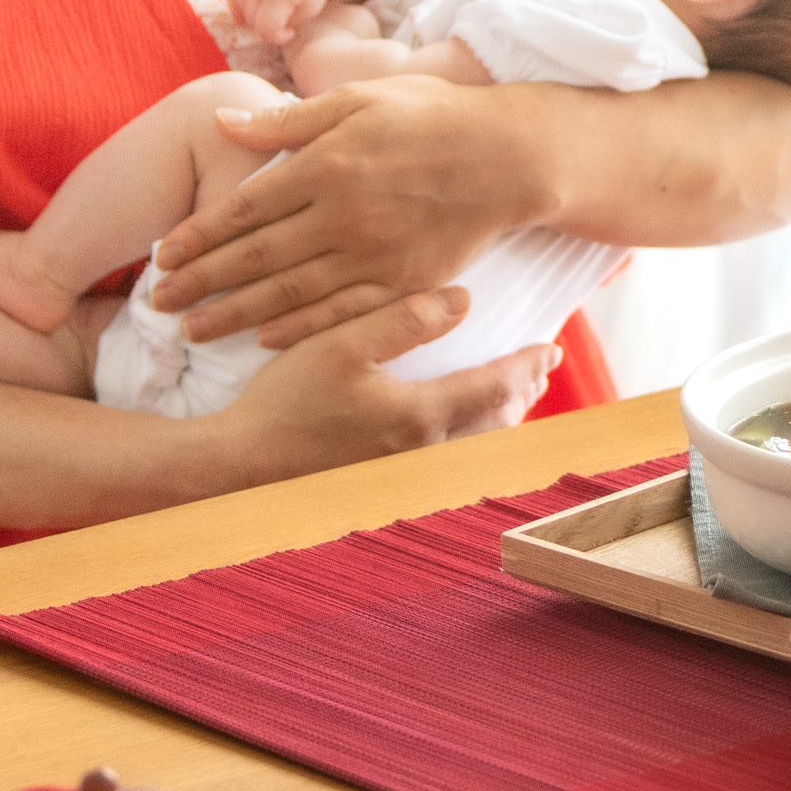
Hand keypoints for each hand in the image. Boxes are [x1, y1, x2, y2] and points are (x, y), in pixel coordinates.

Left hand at [151, 77, 549, 345]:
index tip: (160, 255)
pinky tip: (264, 341)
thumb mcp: (359, 98)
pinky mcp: (402, 280)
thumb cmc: (432, 116)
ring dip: (235, 314)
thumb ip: (288, 119)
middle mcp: (342, 214)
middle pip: (254, 257)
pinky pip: (340, 311)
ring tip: (192, 330)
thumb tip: (223, 123)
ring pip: (289, 293)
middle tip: (158, 303)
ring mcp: (373, 253)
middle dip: (201, 282)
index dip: (197, 235)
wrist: (509, 157)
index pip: (243, 208)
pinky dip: (299, 329)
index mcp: (325, 164)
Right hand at [209, 285, 560, 481]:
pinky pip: (450, 465)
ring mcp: (406, 478)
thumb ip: (402, 319)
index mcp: (420, 416)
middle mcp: (423, 455)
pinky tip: (460, 427)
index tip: (550, 348)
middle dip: (521, 394)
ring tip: (508, 394)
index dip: (528, 366)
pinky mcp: (386, 489)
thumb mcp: (339, 344)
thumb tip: (463, 301)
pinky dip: (470, 441)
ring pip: (476, 449)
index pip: (496, 388)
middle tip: (537, 369)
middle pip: (496, 425)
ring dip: (500, 420)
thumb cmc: (285, 402)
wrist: (240, 468)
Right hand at [229, 0, 343, 46]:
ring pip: (239, 6)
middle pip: (251, 19)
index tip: (290, 32)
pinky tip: (259, 0)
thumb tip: (259, 29)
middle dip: (267, 24)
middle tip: (283, 17)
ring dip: (254, 12)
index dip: (278, 37)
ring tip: (274, 7)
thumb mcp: (309, 9)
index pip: (266, 29)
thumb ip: (282, 23)